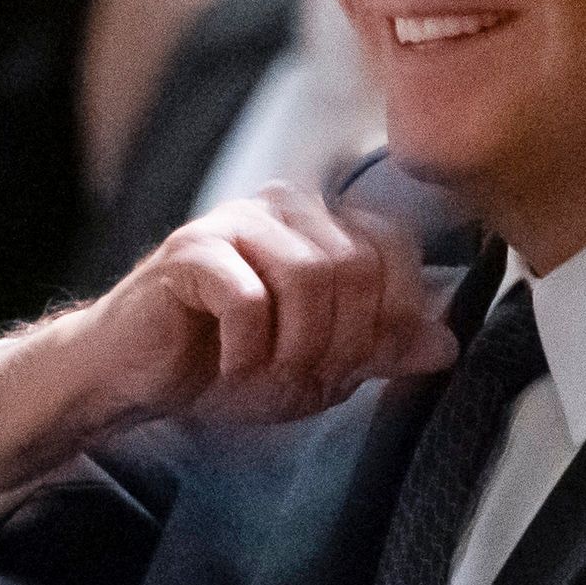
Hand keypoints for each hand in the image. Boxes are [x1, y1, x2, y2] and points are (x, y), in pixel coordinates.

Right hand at [0, 184, 456, 498]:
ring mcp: (236, 223)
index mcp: (325, 224)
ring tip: (265, 371)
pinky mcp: (191, 250)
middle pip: (357, 268)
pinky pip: (250, 301)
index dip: (389, 317)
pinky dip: (247, 351)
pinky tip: (227, 363)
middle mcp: (286, 207)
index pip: (396, 250)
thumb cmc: (227, 362)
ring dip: (295, 347)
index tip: (355, 363)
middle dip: (340, 342)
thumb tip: (448, 344)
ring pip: (310, 278)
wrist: (137, 375)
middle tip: (304, 377)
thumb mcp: (321, 365)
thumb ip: (382, 348)